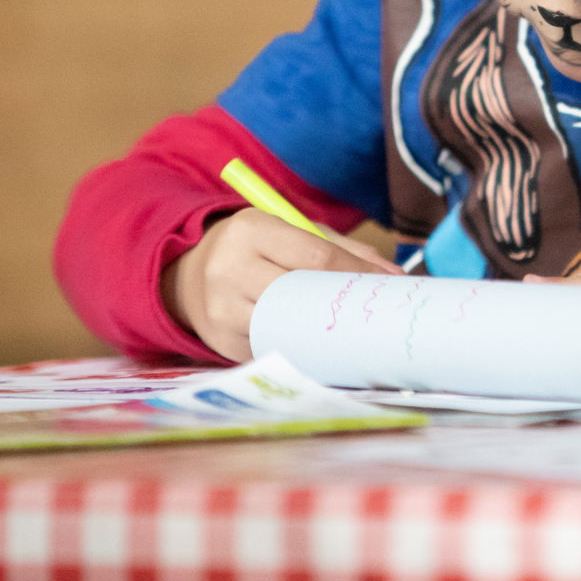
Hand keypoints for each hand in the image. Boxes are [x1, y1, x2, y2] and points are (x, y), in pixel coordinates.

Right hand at [162, 208, 400, 360]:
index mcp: (251, 230)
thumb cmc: (254, 249)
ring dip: (327, 333)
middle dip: (346, 305)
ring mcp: (222, 311)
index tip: (389, 285)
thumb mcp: (289, 232)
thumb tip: (391, 275)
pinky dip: (302, 350)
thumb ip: (341, 248)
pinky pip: (274, 350)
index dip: (357, 272)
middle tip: (379, 314)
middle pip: (303, 294)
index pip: (316, 256)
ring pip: (289, 327)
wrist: (190, 274)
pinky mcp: (222, 344)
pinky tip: (324, 349)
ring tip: (357, 333)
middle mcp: (230, 269)